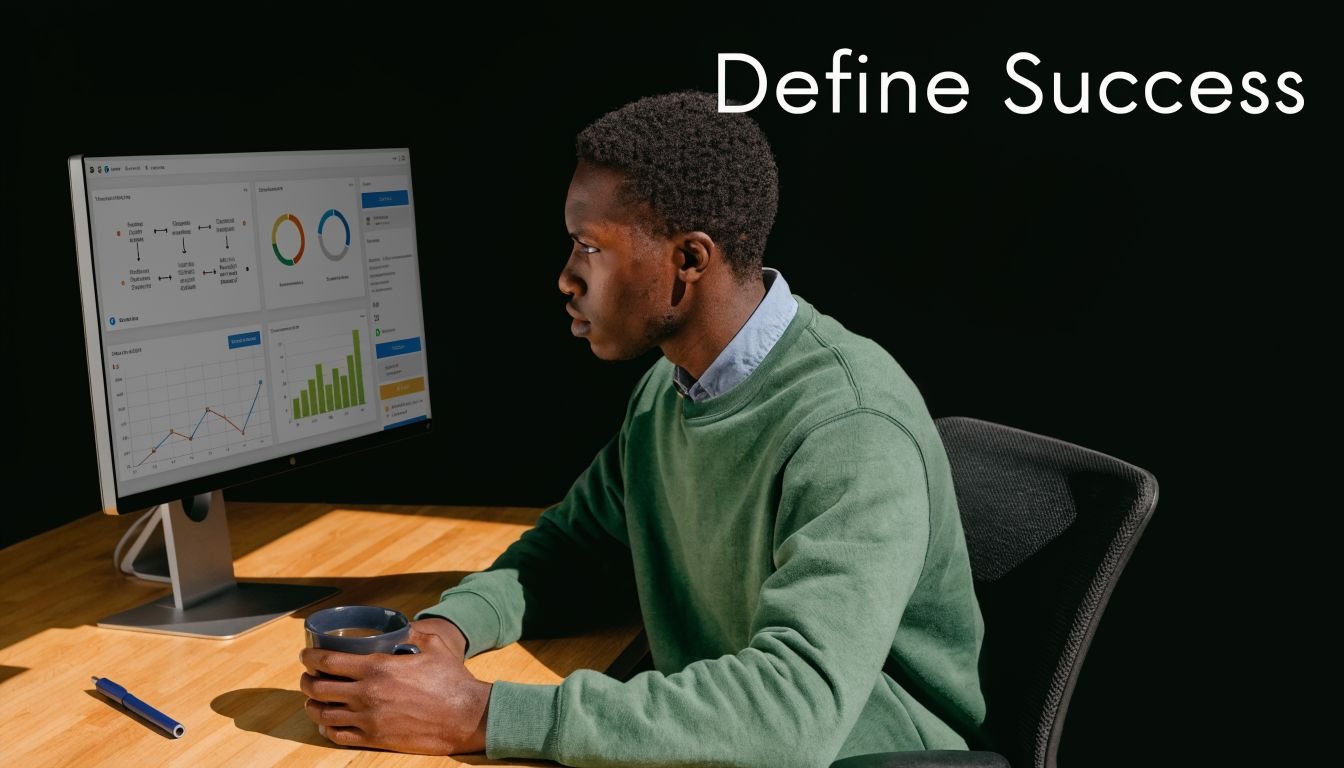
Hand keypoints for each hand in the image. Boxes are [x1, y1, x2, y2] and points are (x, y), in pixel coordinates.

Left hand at [299, 620, 490, 754]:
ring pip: (323, 713)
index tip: (306, 655)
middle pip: (318, 688)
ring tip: (314, 699)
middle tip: (308, 676)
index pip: (328, 661)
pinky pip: (338, 735)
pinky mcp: (374, 739)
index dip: (310, 657)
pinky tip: (328, 720)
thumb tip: (399, 628)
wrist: (466, 716)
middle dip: (306, 680)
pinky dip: (327, 727)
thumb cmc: (452, 680)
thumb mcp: (434, 646)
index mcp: (377, 668)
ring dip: (312, 704)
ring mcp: (368, 719)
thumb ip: (412, 633)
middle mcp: (367, 694)